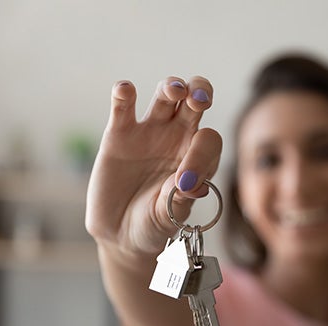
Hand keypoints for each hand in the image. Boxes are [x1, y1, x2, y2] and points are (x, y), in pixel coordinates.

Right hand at [85, 76, 222, 254]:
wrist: (122, 234)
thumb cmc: (154, 224)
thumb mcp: (170, 217)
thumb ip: (179, 199)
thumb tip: (190, 182)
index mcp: (198, 157)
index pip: (208, 140)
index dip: (202, 153)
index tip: (186, 181)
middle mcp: (177, 138)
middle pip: (194, 102)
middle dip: (200, 93)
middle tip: (199, 99)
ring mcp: (149, 132)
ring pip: (165, 97)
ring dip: (171, 87)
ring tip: (174, 90)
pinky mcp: (119, 134)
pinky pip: (123, 107)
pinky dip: (123, 94)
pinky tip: (125, 89)